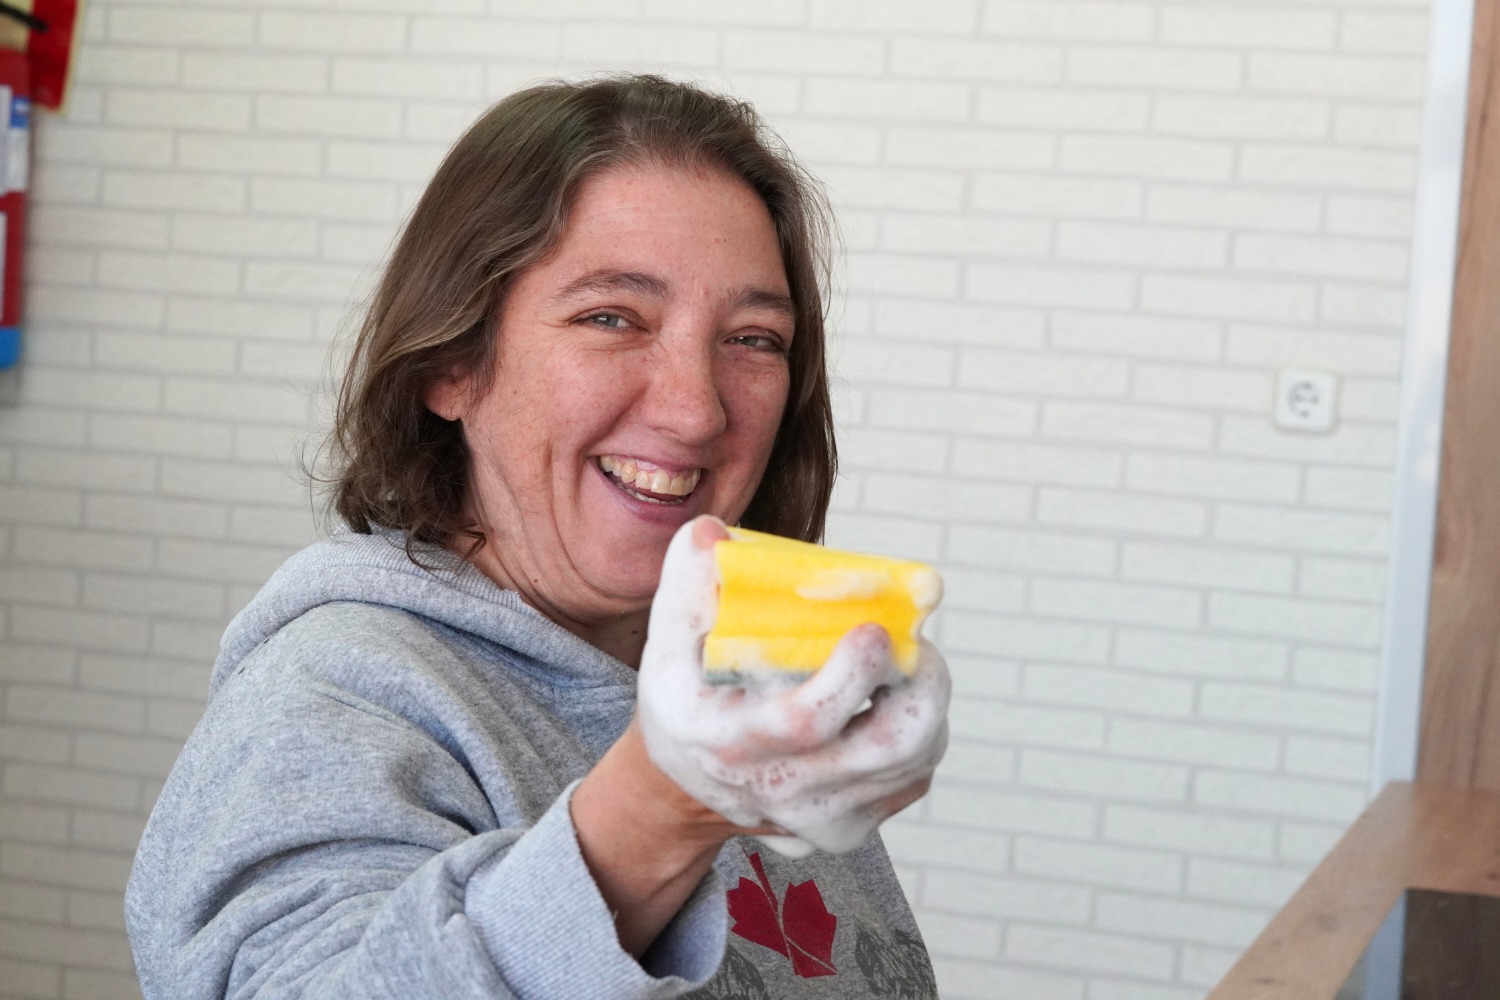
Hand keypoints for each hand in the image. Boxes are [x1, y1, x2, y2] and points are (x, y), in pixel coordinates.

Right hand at [636, 516, 949, 856]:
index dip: (850, 676)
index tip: (872, 630)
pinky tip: (891, 701)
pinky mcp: (854, 829)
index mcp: (729, 741)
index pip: (803, 722)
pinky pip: (914, 775)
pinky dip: (918, 728)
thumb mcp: (667, 645)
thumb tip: (713, 534)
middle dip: (921, 683)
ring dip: (924, 699)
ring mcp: (821, 819)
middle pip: (888, 747)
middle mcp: (779, 792)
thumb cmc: (690, 698)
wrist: (690, 787)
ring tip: (903, 661)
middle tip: (912, 640)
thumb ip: (686, 586)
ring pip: (914, 760)